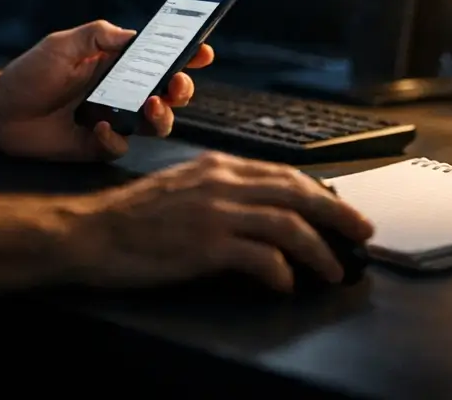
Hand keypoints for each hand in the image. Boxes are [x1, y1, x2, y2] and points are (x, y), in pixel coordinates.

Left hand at [0, 20, 213, 161]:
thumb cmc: (28, 74)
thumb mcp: (61, 45)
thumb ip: (97, 36)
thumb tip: (133, 35)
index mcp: (117, 64)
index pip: (160, 58)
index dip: (186, 55)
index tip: (202, 51)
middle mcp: (121, 92)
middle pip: (168, 92)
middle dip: (182, 88)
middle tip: (176, 85)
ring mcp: (112, 119)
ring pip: (156, 122)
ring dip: (161, 115)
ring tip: (148, 106)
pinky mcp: (97, 145)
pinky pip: (121, 146)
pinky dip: (114, 138)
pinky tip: (97, 128)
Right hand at [66, 151, 374, 292]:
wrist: (90, 232)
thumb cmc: (132, 218)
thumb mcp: (183, 189)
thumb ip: (221, 192)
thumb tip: (262, 213)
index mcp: (218, 166)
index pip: (285, 175)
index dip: (321, 194)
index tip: (341, 212)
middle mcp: (222, 182)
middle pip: (298, 193)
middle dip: (337, 216)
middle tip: (362, 235)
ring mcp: (215, 212)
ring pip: (288, 225)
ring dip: (319, 251)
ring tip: (333, 271)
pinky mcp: (205, 244)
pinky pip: (261, 258)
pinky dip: (281, 272)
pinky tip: (286, 284)